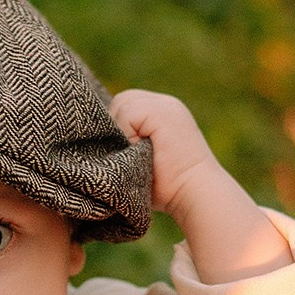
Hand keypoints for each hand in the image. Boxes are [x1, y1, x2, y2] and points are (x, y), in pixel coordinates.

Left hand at [109, 89, 213, 215]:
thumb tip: (99, 140)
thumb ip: (128, 142)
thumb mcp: (144, 159)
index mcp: (162, 113)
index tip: (125, 150)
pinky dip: (127, 134)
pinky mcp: (161, 111)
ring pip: (121, 105)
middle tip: (128, 153)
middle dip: (116, 126)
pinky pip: (126, 113)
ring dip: (122, 132)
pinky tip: (140, 150)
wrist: (196, 194)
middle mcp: (165, 103)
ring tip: (137, 154)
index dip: (118, 126)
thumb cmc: (169, 189)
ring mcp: (165, 104)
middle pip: (121, 101)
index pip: (126, 105)